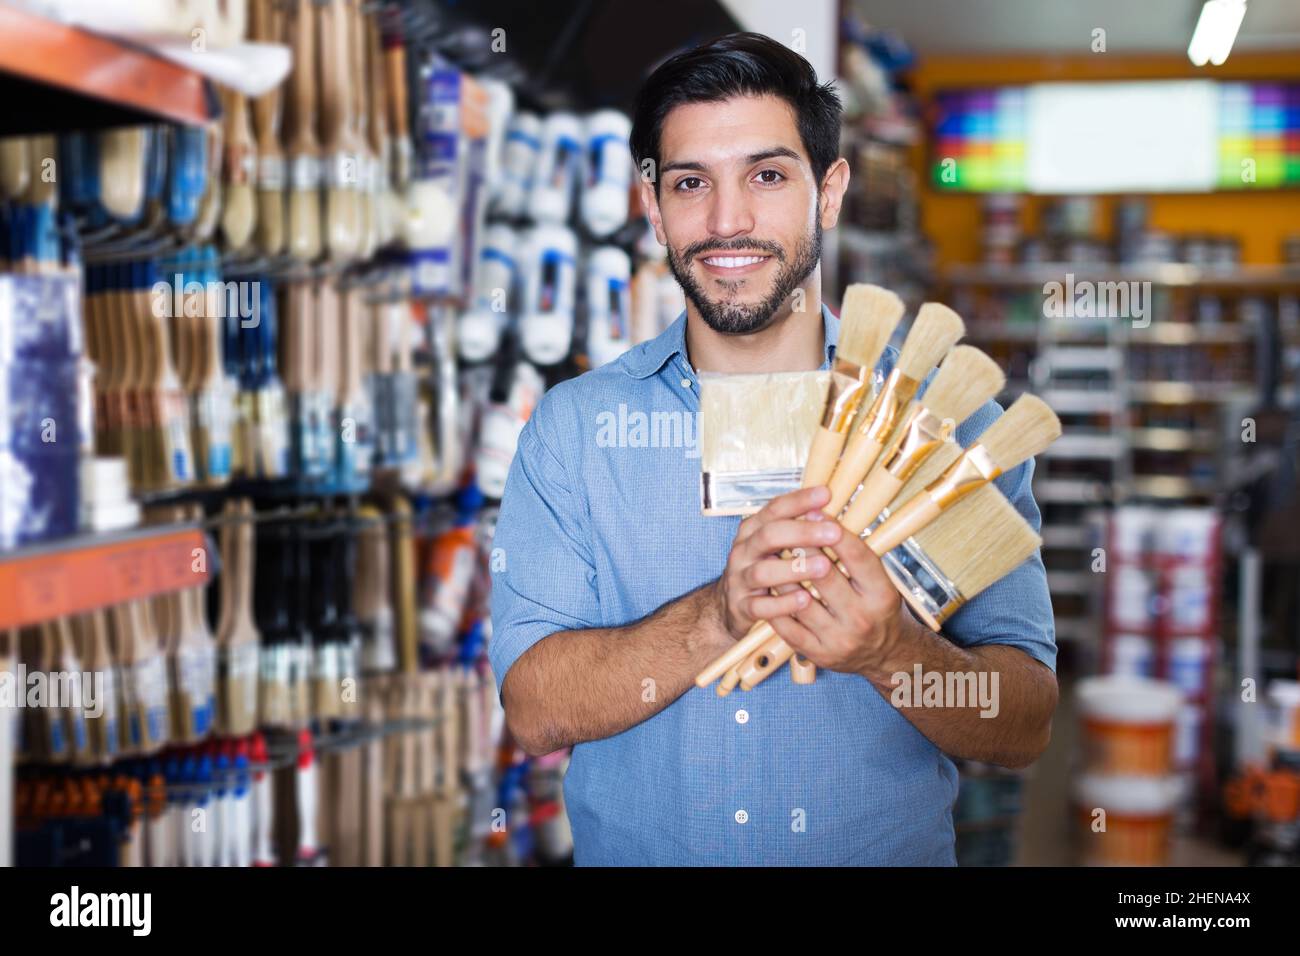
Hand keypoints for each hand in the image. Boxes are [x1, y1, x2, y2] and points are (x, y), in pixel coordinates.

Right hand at [713, 486, 841, 640]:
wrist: (728, 606)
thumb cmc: (760, 568)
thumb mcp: (772, 544)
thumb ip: (795, 527)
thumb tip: (829, 511)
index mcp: (752, 531)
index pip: (774, 509)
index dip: (799, 500)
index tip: (826, 494)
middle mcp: (743, 551)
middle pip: (769, 535)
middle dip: (803, 532)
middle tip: (834, 532)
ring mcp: (739, 579)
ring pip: (763, 571)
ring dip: (795, 568)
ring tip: (824, 566)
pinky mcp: (741, 607)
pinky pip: (760, 606)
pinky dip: (782, 604)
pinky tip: (805, 600)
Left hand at [765, 518, 910, 679]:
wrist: (882, 655)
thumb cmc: (876, 609)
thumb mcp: (879, 581)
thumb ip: (856, 556)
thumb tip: (824, 518)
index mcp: (881, 595)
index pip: (857, 556)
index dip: (833, 531)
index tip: (814, 512)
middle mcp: (861, 618)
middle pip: (823, 574)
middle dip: (801, 546)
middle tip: (784, 528)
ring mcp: (837, 638)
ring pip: (798, 599)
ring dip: (782, 573)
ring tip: (770, 553)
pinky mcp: (817, 653)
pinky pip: (787, 625)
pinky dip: (775, 602)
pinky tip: (769, 585)